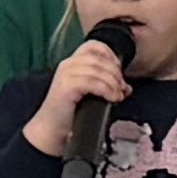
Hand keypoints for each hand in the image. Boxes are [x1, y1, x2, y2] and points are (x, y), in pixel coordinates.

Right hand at [27, 36, 130, 158]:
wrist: (51, 131)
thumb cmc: (69, 114)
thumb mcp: (90, 94)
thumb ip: (106, 86)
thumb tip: (126, 87)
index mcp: (72, 63)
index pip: (94, 46)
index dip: (111, 55)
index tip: (119, 72)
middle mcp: (67, 65)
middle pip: (99, 58)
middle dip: (115, 73)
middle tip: (122, 89)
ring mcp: (65, 75)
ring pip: (97, 69)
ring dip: (113, 83)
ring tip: (118, 96)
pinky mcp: (66, 87)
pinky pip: (92, 82)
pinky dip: (106, 89)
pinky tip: (112, 98)